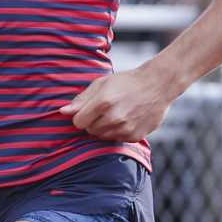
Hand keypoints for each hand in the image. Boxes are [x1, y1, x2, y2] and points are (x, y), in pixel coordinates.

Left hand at [60, 62, 182, 139]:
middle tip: (105, 110)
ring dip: (105, 128)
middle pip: (90, 131)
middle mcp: (114, 118)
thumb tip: (63, 112)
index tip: (89, 110)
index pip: (78, 122)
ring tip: (117, 114)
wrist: (158, 86)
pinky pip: (117, 140)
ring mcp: (125, 129)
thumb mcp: (101, 84)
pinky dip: (119, 132)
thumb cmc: (127, 82)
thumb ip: (81, 99)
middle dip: (93, 122)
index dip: (81, 116)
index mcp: (102, 102)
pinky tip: (127, 119)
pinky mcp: (135, 136)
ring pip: (102, 137)